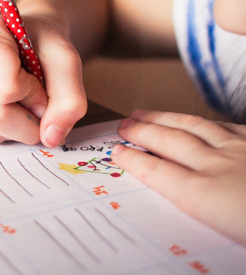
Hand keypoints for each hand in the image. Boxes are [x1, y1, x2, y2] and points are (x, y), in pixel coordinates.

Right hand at [0, 14, 85, 146]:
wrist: (25, 40)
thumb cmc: (41, 44)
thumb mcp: (66, 60)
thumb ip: (69, 98)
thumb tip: (51, 138)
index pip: (5, 88)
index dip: (33, 93)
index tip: (39, 77)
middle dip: (29, 119)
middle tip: (39, 100)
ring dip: (18, 126)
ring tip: (21, 97)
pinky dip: (4, 129)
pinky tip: (5, 104)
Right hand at [112, 110, 245, 245]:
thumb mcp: (227, 236)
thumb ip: (199, 211)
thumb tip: (180, 198)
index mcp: (205, 195)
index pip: (156, 171)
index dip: (132, 159)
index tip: (116, 152)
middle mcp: (217, 165)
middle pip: (169, 141)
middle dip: (141, 131)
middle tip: (124, 125)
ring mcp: (240, 149)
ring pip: (193, 125)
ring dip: (164, 117)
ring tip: (145, 113)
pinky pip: (225, 125)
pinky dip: (203, 121)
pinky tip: (197, 121)